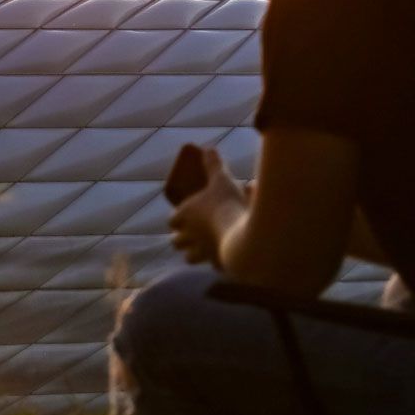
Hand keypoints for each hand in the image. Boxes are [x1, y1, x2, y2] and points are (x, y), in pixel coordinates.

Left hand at [167, 148, 246, 268]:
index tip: (183, 215)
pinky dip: (215, 262)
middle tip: (190, 233)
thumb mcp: (221, 179)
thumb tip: (209, 149)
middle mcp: (189, 237)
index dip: (176, 218)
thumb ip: (214, 165)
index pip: (172, 220)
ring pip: (189, 257)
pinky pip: (211, 265)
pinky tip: (224, 257)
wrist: (243, 235)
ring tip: (203, 248)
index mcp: (185, 216)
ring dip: (194, 253)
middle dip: (181, 238)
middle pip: (176, 241)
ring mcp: (202, 253)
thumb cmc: (227, 204)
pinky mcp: (217, 264)